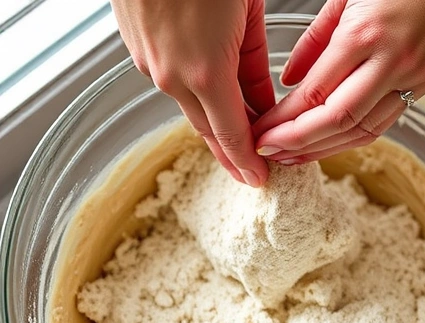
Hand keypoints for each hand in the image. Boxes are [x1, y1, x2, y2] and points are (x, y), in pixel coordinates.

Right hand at [112, 0, 273, 185]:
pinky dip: (194, 96)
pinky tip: (212, 99)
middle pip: (208, 129)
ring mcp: (150, 63)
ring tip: (239, 140)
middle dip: (232, 153)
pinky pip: (171, 83)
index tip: (262, 180)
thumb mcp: (249, 14)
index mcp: (206, 73)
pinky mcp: (137, 48)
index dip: (249, 162)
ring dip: (213, 124)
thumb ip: (256, 63)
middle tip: (253, 171)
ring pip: (189, 106)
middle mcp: (173, 76)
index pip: (232, 135)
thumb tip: (264, 100)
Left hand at [252, 0, 424, 163]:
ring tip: (295, 157)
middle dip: (298, 143)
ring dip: (327, 148)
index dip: (284, 120)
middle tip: (269, 153)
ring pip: (366, 129)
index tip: (261, 132)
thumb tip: (291, 78)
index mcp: (365, 32)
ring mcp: (417, 75)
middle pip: (338, 120)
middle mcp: (392, 60)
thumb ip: (317, 37)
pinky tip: (334, 141)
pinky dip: (358, 135)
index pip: (316, 93)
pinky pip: (390, 118)